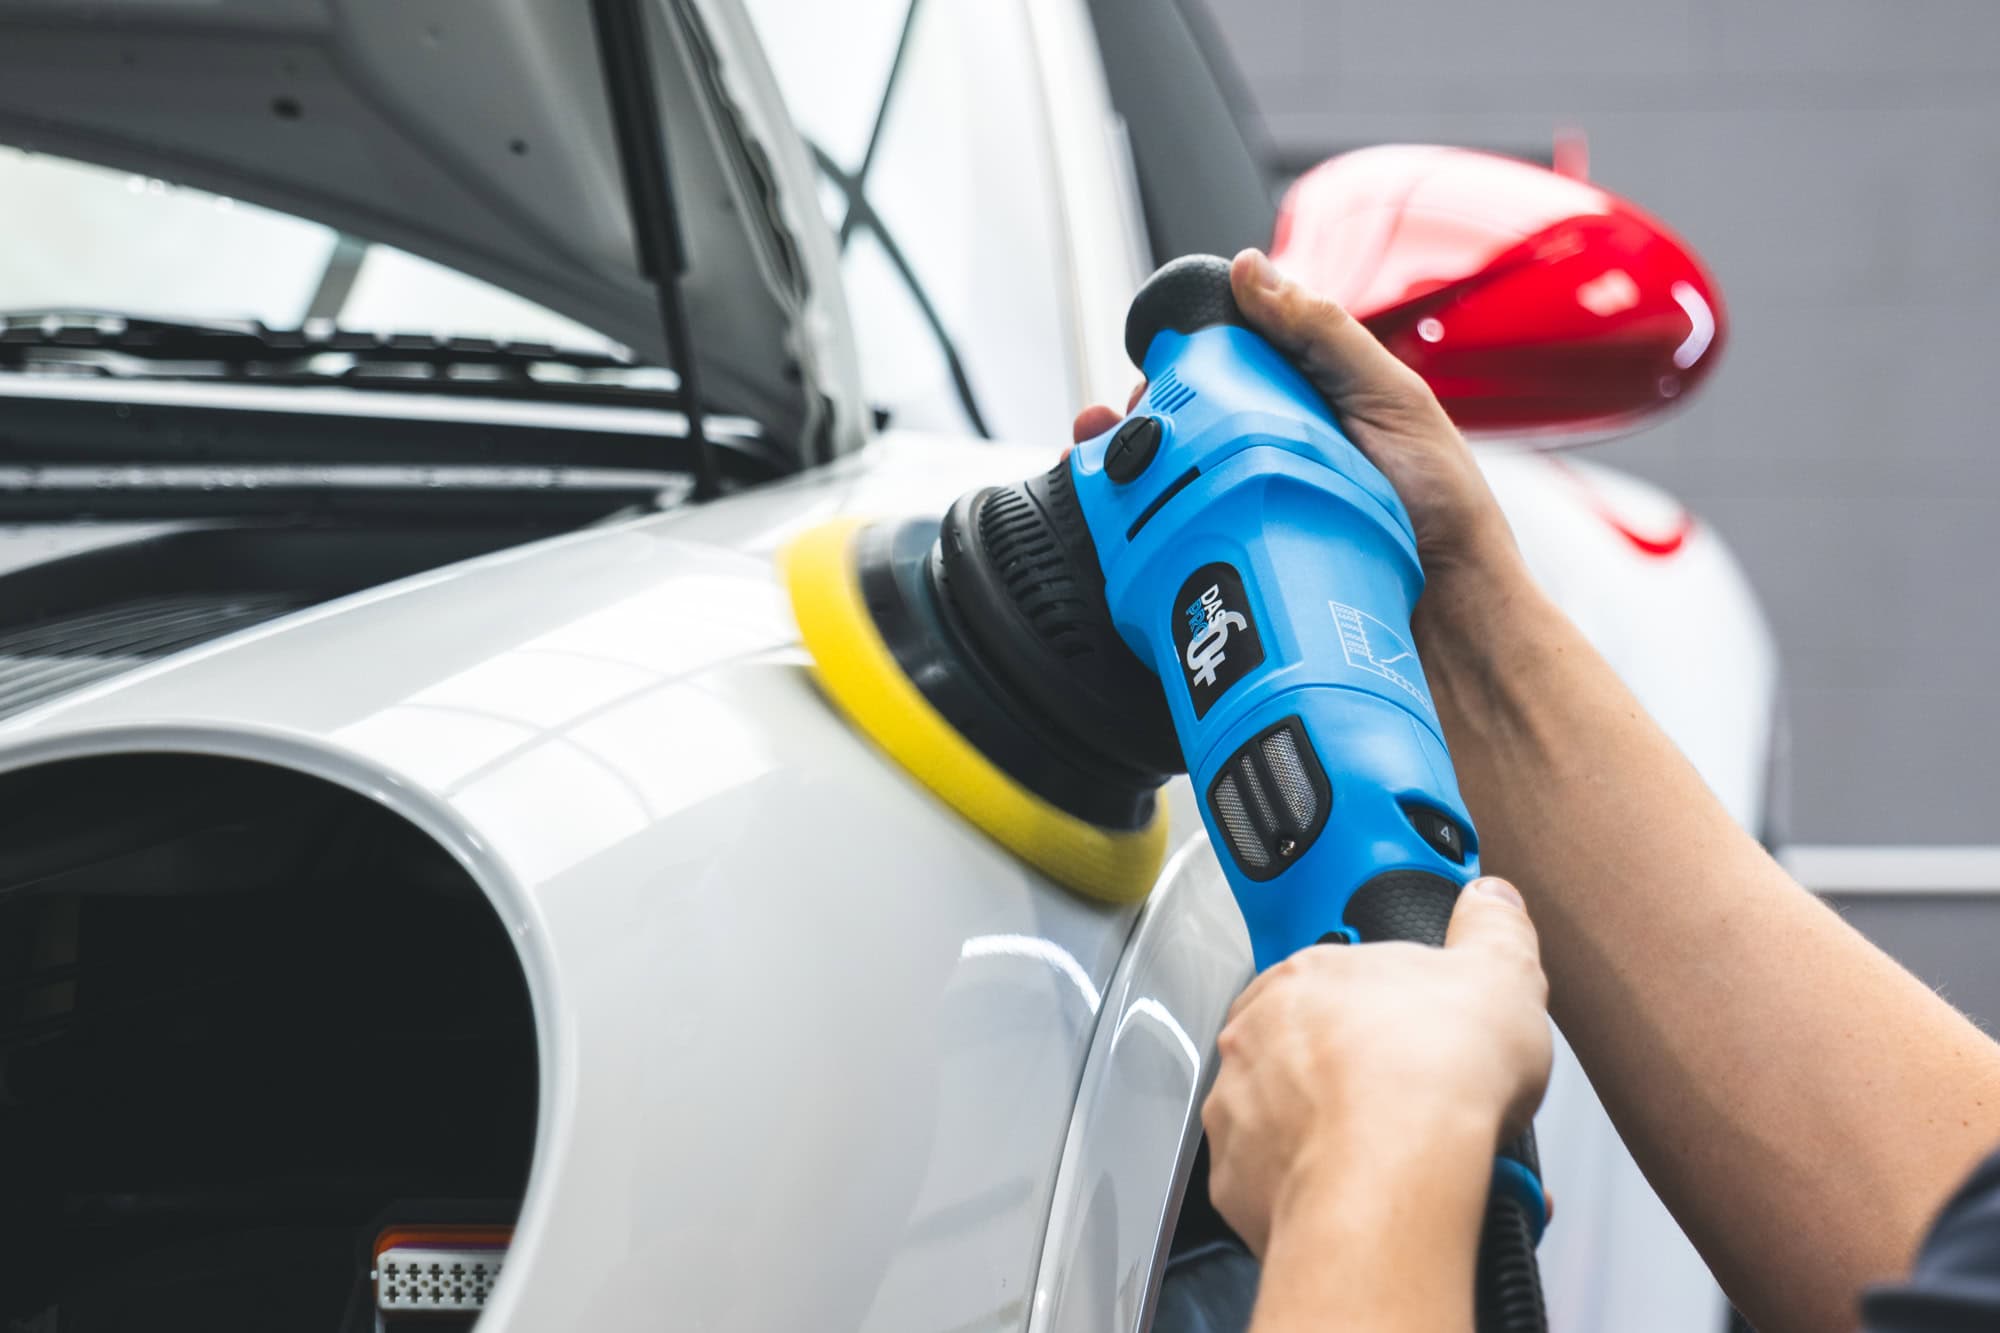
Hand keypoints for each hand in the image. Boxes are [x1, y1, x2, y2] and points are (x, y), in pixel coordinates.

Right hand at [1072, 248, 1518, 583]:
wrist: (1454, 624)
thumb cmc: (1445, 511)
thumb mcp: (1392, 398)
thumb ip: (1325, 334)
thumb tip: (1251, 270)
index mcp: (1307, 407)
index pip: (1227, 368)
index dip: (1184, 360)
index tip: (1154, 361)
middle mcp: (1272, 457)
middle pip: (1185, 425)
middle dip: (1143, 417)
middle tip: (1125, 423)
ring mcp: (1252, 512)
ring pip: (1168, 483)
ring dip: (1124, 470)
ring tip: (1106, 463)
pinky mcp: (1238, 563)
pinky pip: (1176, 543)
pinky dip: (1138, 533)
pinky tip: (1117, 523)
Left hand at [1200, 878, 1550, 1255]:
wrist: (1395, 1173)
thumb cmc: (1435, 1074)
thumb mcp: (1502, 976)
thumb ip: (1493, 930)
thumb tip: (1491, 903)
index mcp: (1310, 975)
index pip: (1336, 980)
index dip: (1382, 1013)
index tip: (1410, 1039)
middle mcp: (1258, 1033)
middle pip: (1304, 1049)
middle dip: (1356, 1076)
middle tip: (1412, 1104)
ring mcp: (1240, 1103)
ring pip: (1283, 1115)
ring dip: (1329, 1132)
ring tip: (1395, 1156)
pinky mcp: (1237, 1175)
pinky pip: (1275, 1179)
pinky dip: (1316, 1187)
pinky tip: (1366, 1192)